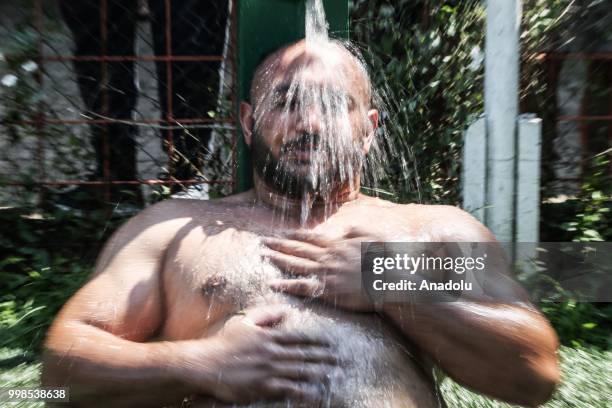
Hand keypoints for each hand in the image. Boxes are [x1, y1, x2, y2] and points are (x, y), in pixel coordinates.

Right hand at [184, 305, 336, 404]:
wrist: (207, 364)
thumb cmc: (224, 342)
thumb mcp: (245, 321)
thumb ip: (267, 314)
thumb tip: (285, 311)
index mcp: (270, 336)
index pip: (299, 337)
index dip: (317, 340)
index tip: (331, 342)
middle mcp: (273, 352)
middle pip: (304, 355)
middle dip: (325, 357)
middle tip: (341, 359)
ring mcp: (270, 370)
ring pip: (301, 371)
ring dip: (320, 372)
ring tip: (334, 374)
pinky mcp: (264, 386)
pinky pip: (289, 389)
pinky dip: (304, 391)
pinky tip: (316, 393)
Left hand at [263, 228, 377, 311]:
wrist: (388, 280)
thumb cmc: (383, 259)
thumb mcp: (372, 236)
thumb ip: (355, 231)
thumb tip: (344, 231)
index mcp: (337, 245)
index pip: (311, 238)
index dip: (295, 234)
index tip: (283, 232)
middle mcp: (328, 257)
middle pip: (298, 249)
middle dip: (279, 243)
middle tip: (263, 240)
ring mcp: (325, 273)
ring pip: (295, 264)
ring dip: (278, 258)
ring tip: (263, 254)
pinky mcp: (326, 290)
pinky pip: (301, 287)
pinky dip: (286, 285)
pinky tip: (272, 284)